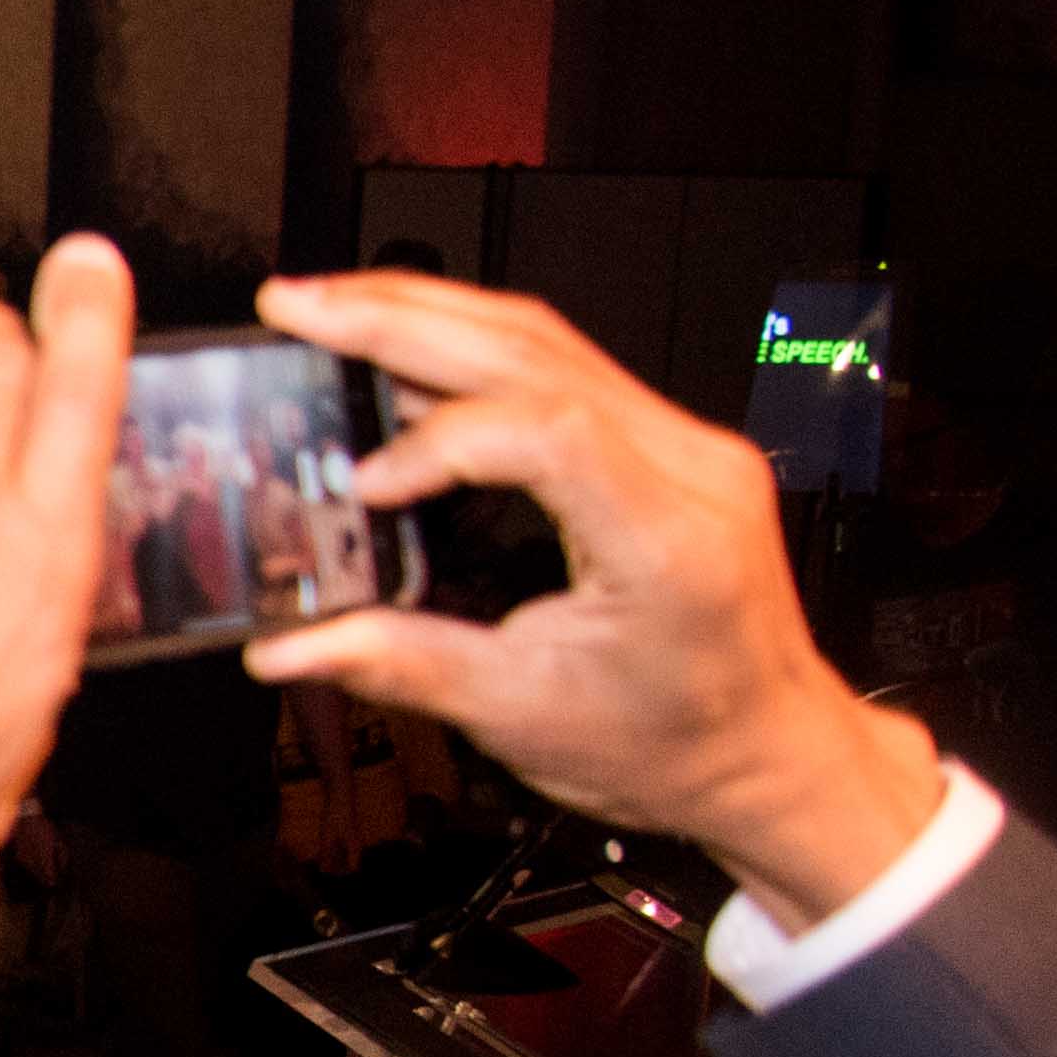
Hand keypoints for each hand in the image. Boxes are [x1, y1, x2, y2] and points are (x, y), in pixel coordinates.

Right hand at [240, 274, 946, 932]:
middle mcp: (691, 467)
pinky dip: (470, 347)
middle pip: (534, 350)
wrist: (767, 749)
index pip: (545, 430)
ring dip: (428, 314)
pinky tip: (401, 349)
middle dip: (400, 319)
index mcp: (668, 540)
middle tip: (297, 308)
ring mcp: (685, 442)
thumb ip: (400, 664)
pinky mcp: (667, 440)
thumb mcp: (524, 715)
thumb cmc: (678, 740)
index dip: (437, 440)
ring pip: (546, 338)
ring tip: (329, 308)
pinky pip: (564, 365)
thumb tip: (290, 648)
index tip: (367, 487)